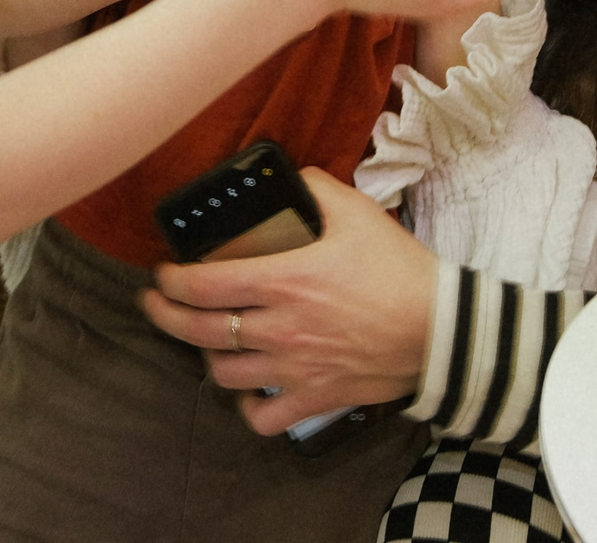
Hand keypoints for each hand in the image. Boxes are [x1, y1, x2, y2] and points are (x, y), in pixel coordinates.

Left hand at [140, 170, 437, 432]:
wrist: (440, 329)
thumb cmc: (398, 269)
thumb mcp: (356, 212)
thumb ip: (316, 188)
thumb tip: (292, 178)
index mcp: (282, 281)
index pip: (202, 284)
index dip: (169, 280)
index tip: (161, 273)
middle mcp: (278, 328)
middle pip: (197, 331)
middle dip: (164, 315)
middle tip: (155, 303)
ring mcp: (293, 369)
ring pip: (223, 375)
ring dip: (206, 357)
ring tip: (207, 341)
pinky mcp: (315, 398)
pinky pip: (263, 418)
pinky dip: (248, 408)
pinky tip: (248, 392)